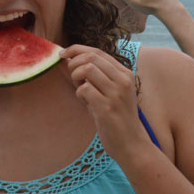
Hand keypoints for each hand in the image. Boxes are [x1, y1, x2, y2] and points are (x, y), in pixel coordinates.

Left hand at [60, 45, 149, 160]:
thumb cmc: (115, 117)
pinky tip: (86, 103)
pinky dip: (79, 94)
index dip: (76, 49)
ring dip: (76, 78)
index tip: (62, 54)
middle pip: (90, 57)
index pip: (97, 52)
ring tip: (82, 91)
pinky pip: (84, 89)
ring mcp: (116, 94)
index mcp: (125, 73)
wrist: (131, 144)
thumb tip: (67, 58)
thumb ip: (95, 75)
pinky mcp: (107, 107)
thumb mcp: (110, 91)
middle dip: (73, 64)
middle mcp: (123, 80)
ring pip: (86, 70)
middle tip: (74, 78)